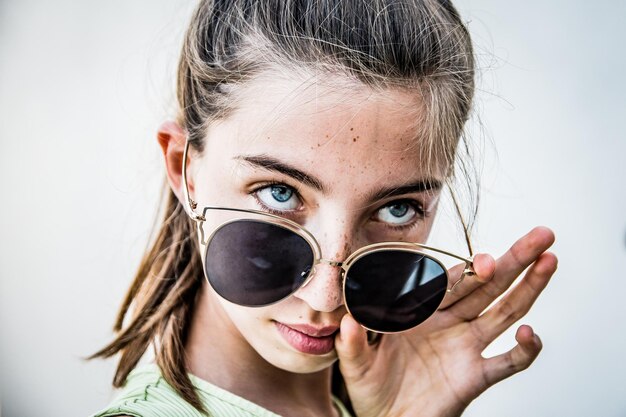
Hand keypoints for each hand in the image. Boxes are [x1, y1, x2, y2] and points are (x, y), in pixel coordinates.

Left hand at [335, 227, 556, 416]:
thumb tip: (346, 320)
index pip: (449, 283)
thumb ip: (353, 342)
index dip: (467, 271)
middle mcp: (448, 323)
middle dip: (513, 261)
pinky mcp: (475, 376)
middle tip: (540, 235)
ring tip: (549, 261)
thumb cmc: (371, 386)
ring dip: (528, 288)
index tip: (481, 261)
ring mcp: (465, 347)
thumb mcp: (355, 362)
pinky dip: (523, 350)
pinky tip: (531, 335)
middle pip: (487, 286)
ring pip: (503, 312)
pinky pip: (507, 363)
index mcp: (420, 310)